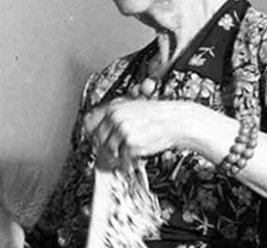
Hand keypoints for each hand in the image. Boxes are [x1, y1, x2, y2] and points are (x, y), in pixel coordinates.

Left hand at [83, 98, 216, 167]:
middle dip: (101, 146)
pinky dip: (125, 159)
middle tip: (110, 150)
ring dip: (114, 154)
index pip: (89, 121)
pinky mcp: (131, 144)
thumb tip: (100, 128)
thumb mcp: (132, 107)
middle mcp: (115, 119)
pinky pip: (121, 156)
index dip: (90, 131)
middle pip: (96, 138)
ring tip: (124, 153)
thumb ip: (115, 117)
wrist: (177, 121)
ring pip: (107, 149)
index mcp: (114, 107)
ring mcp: (122, 132)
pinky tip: (132, 156)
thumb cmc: (158, 115)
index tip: (93, 136)